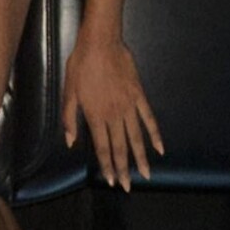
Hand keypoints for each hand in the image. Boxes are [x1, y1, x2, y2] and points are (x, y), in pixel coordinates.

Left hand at [61, 30, 164, 191]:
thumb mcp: (68, 91)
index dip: (107, 165)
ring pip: (136, 138)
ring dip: (141, 158)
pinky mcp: (139, 96)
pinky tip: (160, 148)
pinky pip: (149, 118)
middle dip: (124, 169)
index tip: (111, 181)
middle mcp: (114, 115)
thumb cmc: (81, 65)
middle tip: (128, 186)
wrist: (101, 42)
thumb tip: (70, 141)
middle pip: (121, 147)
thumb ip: (69, 118)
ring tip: (147, 175)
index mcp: (95, 116)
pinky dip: (155, 134)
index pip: (103, 148)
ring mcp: (129, 106)